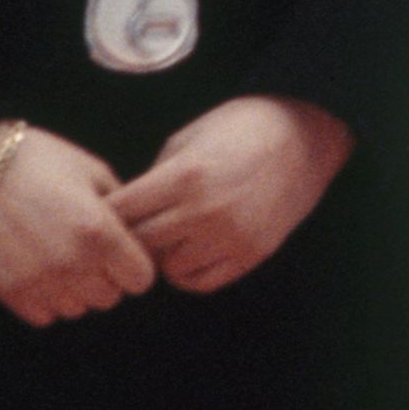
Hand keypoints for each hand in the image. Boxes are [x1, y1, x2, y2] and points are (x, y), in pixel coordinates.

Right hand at [0, 121, 153, 326]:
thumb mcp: (92, 171)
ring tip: (60, 256)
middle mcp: (73, 264)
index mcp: (100, 232)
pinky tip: (39, 268)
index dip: (134, 264)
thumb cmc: (39, 160)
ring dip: (75, 289)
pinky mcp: (10, 292)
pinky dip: (46, 298)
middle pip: (110, 297)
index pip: (141, 280)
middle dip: (106, 276)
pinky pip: (45, 314)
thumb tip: (136, 235)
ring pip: (77, 308)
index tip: (122, 250)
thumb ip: (122, 208)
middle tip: (87, 249)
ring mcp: (40, 281)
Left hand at [110, 96, 354, 295]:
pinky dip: (187, 272)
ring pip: (168, 269)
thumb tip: (128, 211)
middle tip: (131, 229)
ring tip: (167, 238)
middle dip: (129, 237)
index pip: (121, 212)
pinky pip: (201, 282)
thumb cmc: (240, 127)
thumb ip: (155, 177)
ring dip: (161, 256)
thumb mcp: (187, 139)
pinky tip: (189, 252)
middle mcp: (204, 211)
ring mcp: (230, 236)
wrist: (304, 134)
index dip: (107, 213)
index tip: (104, 213)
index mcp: (183, 176)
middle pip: (140, 244)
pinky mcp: (252, 254)